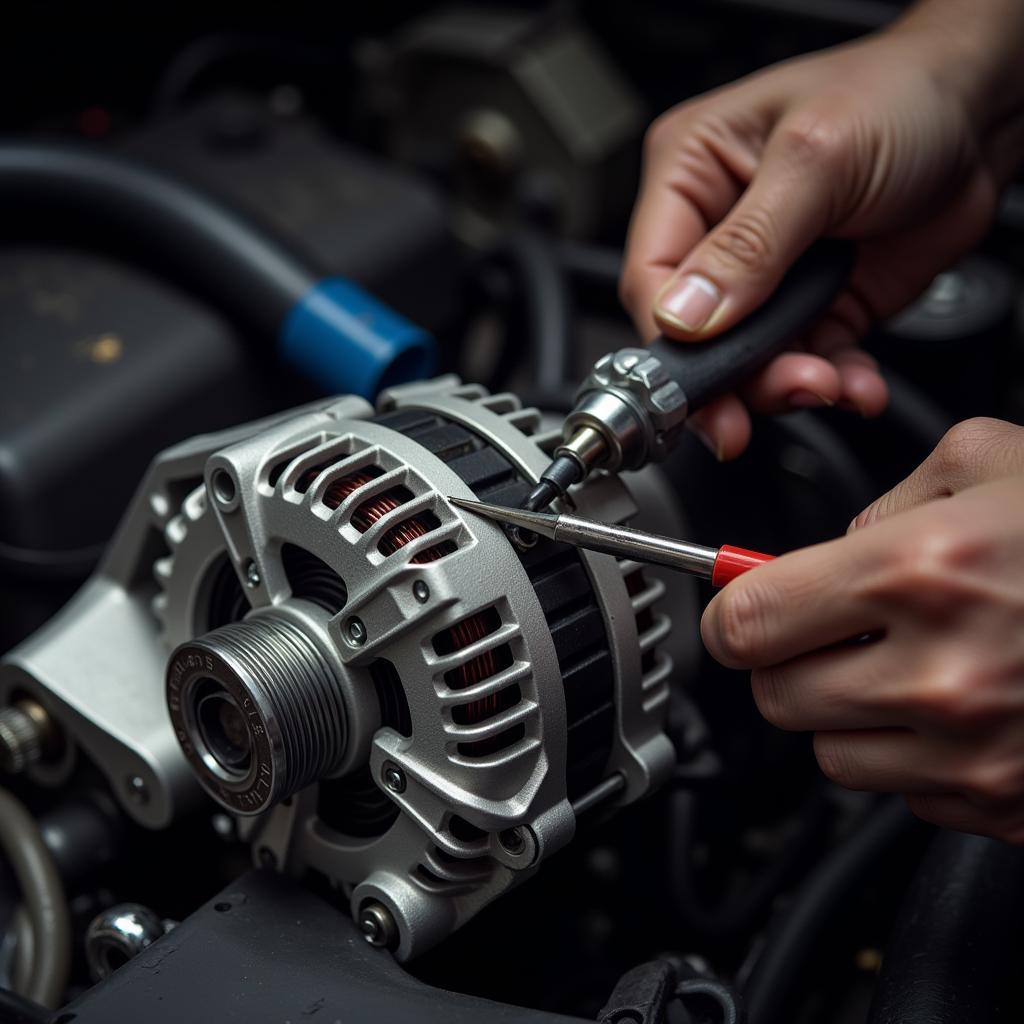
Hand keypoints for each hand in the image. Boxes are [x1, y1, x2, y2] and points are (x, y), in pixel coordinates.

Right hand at [620, 9, 1023, 458]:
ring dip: (789, 384)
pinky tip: (855, 383)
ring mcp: (767, 277)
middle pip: (696, 334)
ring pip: (750, 362)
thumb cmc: (899, 95)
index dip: (671, 338)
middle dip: (735, 376)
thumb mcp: (817, 158)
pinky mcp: (815, 309)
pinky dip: (833, 384)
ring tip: (828, 380)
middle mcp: (718, 230)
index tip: (703, 380)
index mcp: (691, 174)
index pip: (651, 274)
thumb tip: (683, 315)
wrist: (981, 113)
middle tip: (774, 391)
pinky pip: (807, 365)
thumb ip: (748, 244)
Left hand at [701, 417, 1023, 840]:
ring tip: (910, 665)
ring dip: (847, 712)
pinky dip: (914, 756)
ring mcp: (977, 752)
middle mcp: (941, 672)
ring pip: (832, 753)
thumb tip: (826, 551)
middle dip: (787, 661)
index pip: (748, 621)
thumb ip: (885, 502)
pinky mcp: (1007, 804)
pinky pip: (908, 793)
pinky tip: (965, 707)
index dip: (729, 615)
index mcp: (921, 572)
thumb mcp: (988, 462)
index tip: (736, 611)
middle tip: (829, 632)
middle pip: (777, 695)